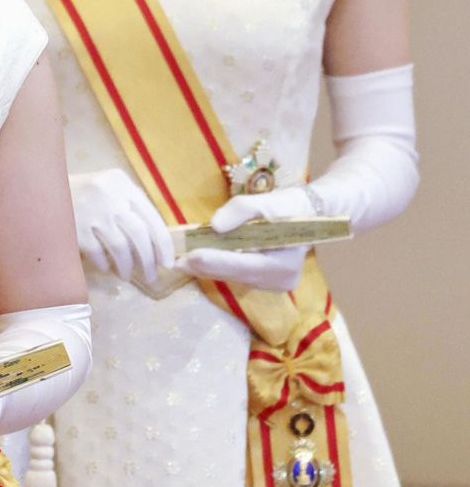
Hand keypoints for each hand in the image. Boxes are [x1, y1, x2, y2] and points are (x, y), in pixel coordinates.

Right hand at [70, 169, 174, 283]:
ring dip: (127, 266)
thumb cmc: (81, 192)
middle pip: (139, 234)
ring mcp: (91, 212)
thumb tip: (155, 244)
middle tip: (151, 276)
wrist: (40, 190)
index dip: (163, 244)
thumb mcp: (108, 188)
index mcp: (122, 183)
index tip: (166, 263)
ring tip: (127, 276)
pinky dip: (105, 265)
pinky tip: (106, 269)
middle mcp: (109, 195)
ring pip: (120, 247)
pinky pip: (97, 254)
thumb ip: (129, 206)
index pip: (152, 217)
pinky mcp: (75, 228)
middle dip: (148, 260)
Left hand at [178, 191, 307, 291]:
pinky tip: (199, 261)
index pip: (242, 264)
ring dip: (208, 269)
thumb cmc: (288, 207)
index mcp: (283, 263)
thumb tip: (214, 226)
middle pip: (234, 274)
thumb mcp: (266, 201)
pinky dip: (219, 268)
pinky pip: (237, 276)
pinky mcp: (266, 282)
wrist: (311, 216)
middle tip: (175, 261)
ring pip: (233, 277)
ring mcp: (273, 285)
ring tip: (182, 261)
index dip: (214, 261)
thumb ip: (240, 211)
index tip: (189, 257)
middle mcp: (279, 280)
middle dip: (204, 267)